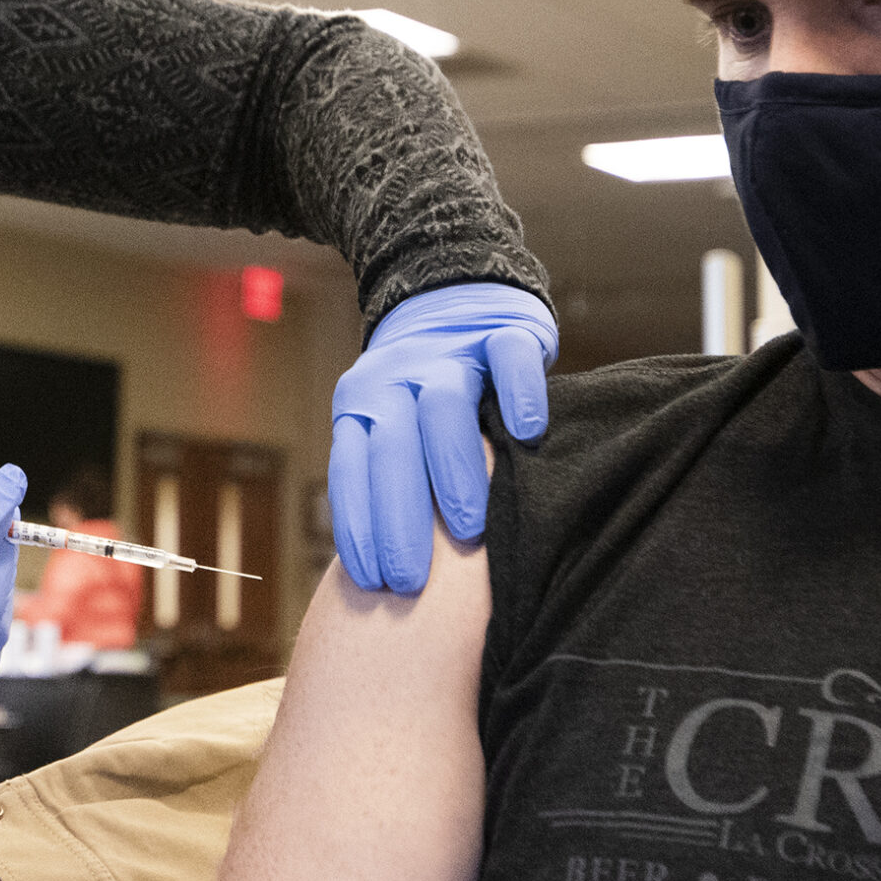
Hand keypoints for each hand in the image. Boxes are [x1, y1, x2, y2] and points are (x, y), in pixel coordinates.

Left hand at [329, 283, 555, 594]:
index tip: (372, 582)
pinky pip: (507, 357)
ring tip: (466, 530)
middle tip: (411, 581)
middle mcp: (396, 377)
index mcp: (362, 405)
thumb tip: (384, 575)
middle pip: (391, 448)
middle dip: (398, 518)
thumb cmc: (427, 395)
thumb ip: (389, 479)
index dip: (359, 526)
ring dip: (452, 470)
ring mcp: (448, 352)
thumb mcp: (394, 428)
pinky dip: (517, 393)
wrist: (453, 297)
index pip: (352, 469)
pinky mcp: (501, 331)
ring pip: (444, 407)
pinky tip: (529, 433)